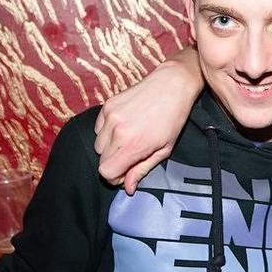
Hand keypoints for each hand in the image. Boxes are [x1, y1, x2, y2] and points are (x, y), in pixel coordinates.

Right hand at [95, 47, 202, 192]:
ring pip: (98, 145)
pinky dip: (107, 132)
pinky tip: (125, 126)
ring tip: (130, 139)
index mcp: (133, 144)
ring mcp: (110, 116)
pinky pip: (98, 129)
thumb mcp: (164, 149)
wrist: (172, 84)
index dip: (116, 177)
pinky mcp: (107, 105)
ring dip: (110, 148)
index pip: (106, 172)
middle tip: (132, 156)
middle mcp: (117, 130)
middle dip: (115, 163)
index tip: (127, 172)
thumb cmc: (173, 117)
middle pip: (101, 160)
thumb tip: (128, 187)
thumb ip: (142, 169)